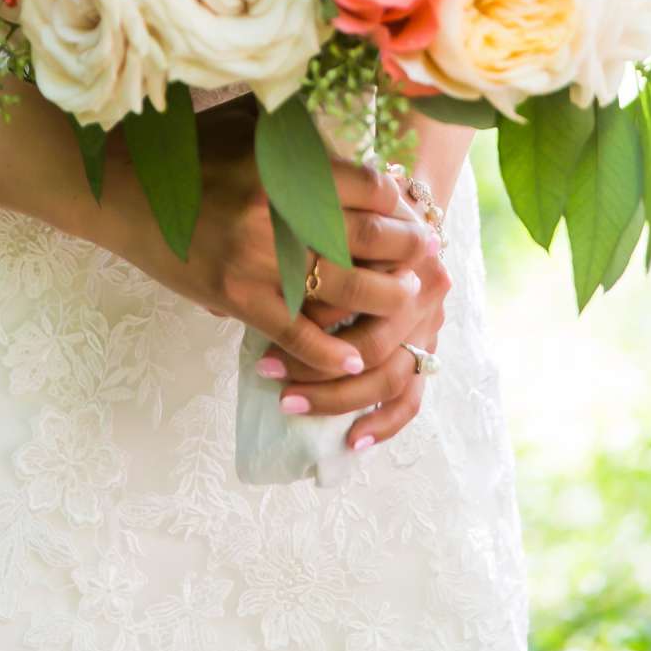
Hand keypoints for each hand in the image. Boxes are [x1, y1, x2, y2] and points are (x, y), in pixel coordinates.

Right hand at [99, 99, 417, 386]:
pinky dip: (328, 350)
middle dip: (406, 248)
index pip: (366, 186)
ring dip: (384, 296)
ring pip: (342, 288)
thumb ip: (296, 134)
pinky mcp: (235, 296)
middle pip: (366, 237)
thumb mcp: (245, 123)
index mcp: (283, 163)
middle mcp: (276, 211)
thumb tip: (350, 143)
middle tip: (429, 253)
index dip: (396, 201)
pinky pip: (295, 332)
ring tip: (406, 298)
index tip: (409, 209)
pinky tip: (353, 357)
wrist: (122, 191)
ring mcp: (256, 259)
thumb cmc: (186, 152)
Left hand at [257, 176, 450, 451]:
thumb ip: (287, 245)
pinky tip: (353, 440)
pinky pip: (412, 395)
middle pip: (370, 338)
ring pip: (387, 371)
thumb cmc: (347, 211)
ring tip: (289, 403)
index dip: (305, 322)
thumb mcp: (319, 212)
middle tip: (270, 374)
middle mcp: (421, 283)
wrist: (404, 210)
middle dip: (316, 364)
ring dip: (338, 395)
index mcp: (396, 247)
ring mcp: (430, 318)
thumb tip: (219, 303)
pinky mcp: (431, 346)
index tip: (260, 343)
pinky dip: (384, 421)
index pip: (351, 295)